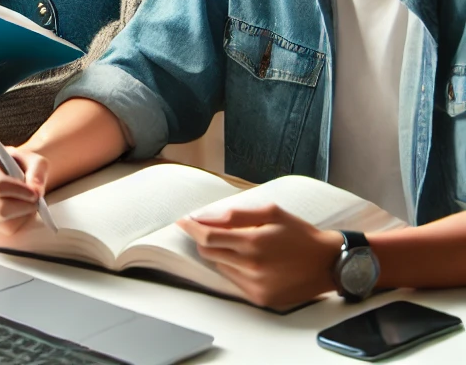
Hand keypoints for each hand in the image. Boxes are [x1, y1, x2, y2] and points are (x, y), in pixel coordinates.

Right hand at [0, 147, 49, 236]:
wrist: (11, 173)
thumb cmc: (21, 165)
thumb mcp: (34, 160)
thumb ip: (38, 171)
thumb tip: (35, 190)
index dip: (19, 192)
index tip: (35, 194)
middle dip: (22, 208)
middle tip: (35, 203)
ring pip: (1, 222)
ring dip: (20, 217)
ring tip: (24, 203)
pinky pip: (0, 230)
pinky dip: (14, 223)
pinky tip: (15, 210)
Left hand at [176, 203, 343, 307]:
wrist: (328, 263)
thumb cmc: (300, 234)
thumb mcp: (271, 213)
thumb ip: (236, 215)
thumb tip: (206, 217)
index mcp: (253, 242)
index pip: (208, 237)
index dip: (192, 228)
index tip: (183, 222)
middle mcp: (252, 266)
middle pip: (209, 253)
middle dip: (203, 239)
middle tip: (207, 229)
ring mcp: (256, 285)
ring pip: (220, 267)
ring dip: (219, 254)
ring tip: (236, 244)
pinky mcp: (261, 298)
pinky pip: (234, 281)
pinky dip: (233, 268)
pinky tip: (247, 260)